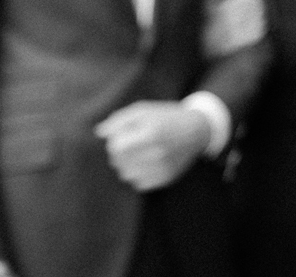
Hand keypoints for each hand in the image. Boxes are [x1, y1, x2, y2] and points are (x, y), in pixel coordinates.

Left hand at [94, 101, 210, 191]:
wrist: (196, 131)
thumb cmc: (165, 116)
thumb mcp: (142, 110)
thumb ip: (119, 120)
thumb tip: (99, 133)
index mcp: (151, 133)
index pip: (116, 147)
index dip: (114, 141)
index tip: (121, 136)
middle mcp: (157, 153)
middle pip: (119, 162)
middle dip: (118, 153)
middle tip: (127, 144)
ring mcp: (162, 168)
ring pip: (126, 175)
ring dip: (125, 165)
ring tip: (135, 154)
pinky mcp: (166, 179)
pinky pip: (139, 184)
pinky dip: (136, 175)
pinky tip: (143, 164)